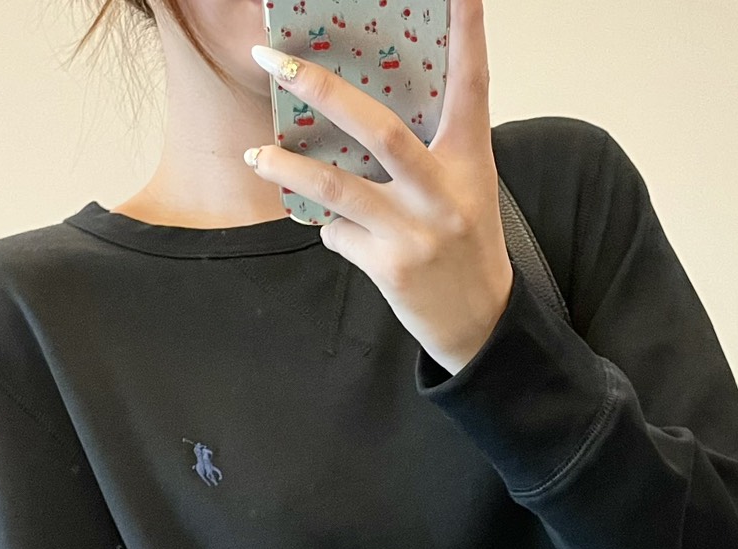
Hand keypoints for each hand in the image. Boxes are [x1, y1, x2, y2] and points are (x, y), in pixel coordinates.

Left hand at [245, 0, 513, 375]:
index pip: (471, 85)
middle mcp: (444, 192)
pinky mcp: (391, 268)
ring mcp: (416, 232)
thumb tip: (361, 113)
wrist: (480, 326)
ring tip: (256, 157)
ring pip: (339, 188)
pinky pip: (339, 235)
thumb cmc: (466, 246)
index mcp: (470, 160)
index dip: (467, 34)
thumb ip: (428, 150)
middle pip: (380, 129)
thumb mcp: (464, 188)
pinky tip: (335, 231)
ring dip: (289, 170)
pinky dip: (329, 229)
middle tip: (278, 62)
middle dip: (323, 91)